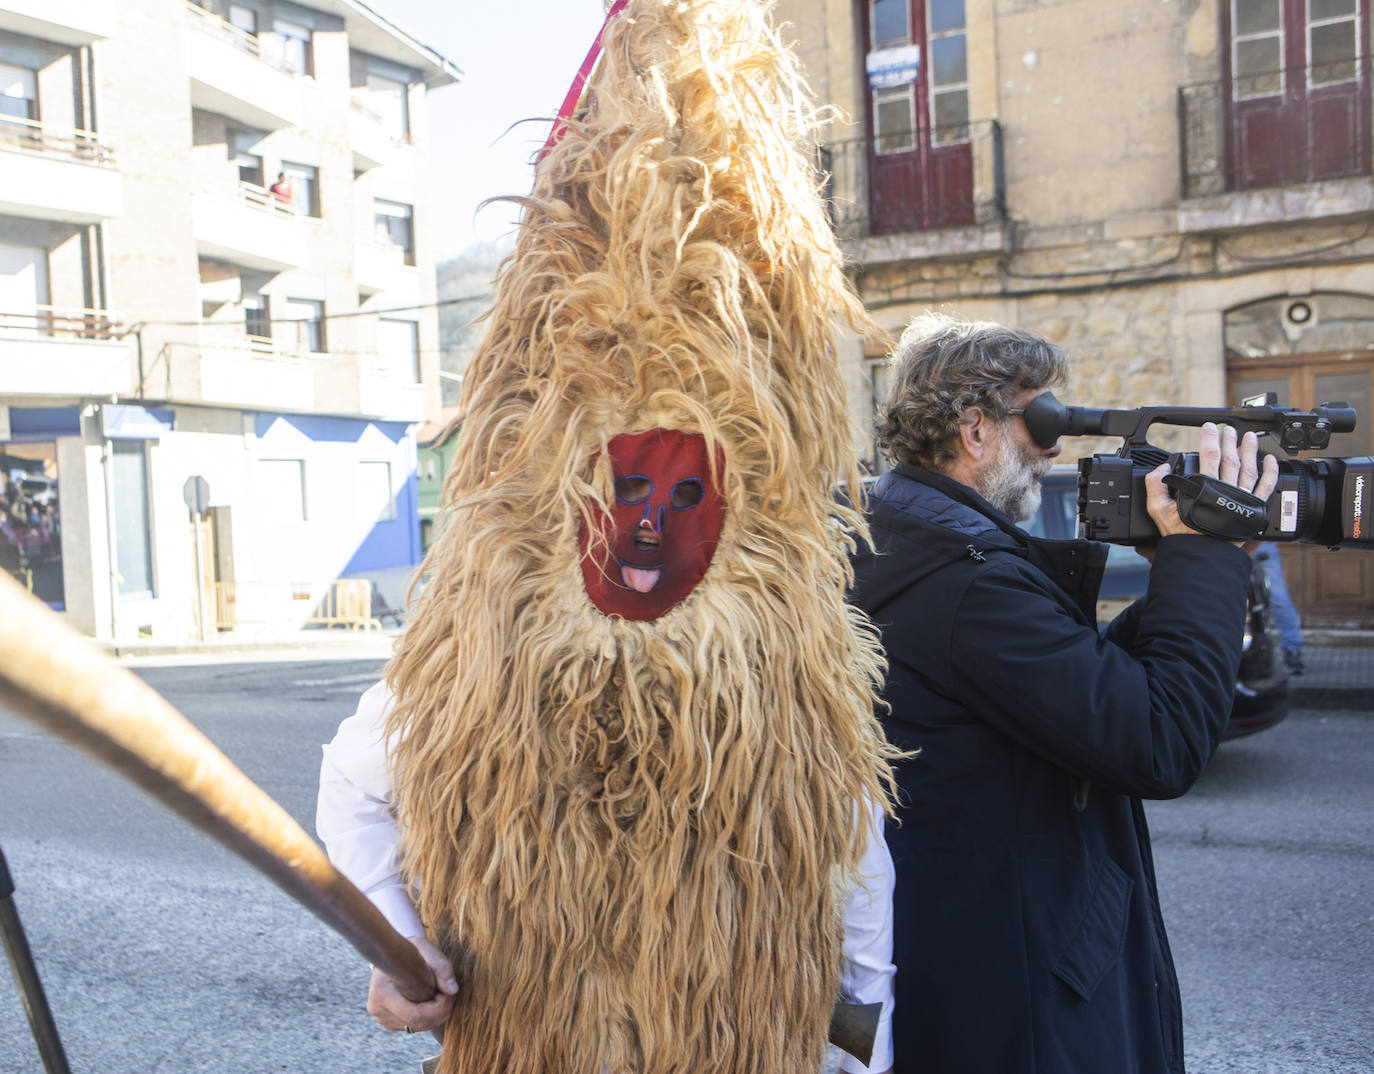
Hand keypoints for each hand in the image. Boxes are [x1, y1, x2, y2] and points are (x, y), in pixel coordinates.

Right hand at [366, 934, 457, 1033]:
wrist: (393, 955)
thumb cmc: (408, 950)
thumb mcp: (425, 948)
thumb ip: (441, 966)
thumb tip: (452, 990)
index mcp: (381, 991)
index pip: (413, 1015)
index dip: (437, 1009)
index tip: (448, 994)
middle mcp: (377, 1008)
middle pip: (417, 1024)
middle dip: (440, 1012)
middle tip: (450, 995)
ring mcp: (382, 1017)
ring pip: (417, 1027)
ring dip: (436, 1015)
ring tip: (442, 995)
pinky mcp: (389, 1021)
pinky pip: (414, 1026)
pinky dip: (428, 1018)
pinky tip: (431, 1002)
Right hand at [1144, 422, 1278, 547]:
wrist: (1202, 556)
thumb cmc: (1183, 536)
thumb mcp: (1158, 511)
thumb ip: (1156, 486)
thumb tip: (1163, 468)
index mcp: (1205, 487)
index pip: (1208, 455)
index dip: (1209, 439)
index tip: (1209, 428)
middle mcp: (1226, 489)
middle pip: (1229, 458)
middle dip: (1228, 440)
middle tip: (1228, 429)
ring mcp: (1241, 498)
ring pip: (1249, 468)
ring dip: (1250, 450)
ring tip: (1249, 438)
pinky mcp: (1252, 508)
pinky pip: (1266, 487)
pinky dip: (1271, 472)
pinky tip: (1271, 461)